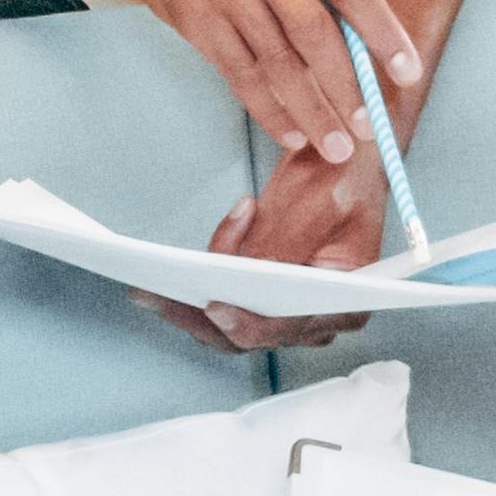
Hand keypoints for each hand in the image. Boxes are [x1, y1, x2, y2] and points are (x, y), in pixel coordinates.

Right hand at [102, 0, 416, 167]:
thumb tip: (377, 28)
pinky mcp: (195, 18)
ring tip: (336, 145)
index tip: (408, 72)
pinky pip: (239, 74)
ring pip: (275, 63)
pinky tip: (291, 131)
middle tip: (369, 128)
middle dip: (345, 87)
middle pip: (313, 32)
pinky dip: (268, 109)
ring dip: (310, 111)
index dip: (383, 31)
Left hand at [138, 138, 379, 355]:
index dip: (254, 324)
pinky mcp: (255, 295)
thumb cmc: (344, 179)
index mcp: (345, 305)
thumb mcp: (324, 202)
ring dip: (186, 308)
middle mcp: (313, 317)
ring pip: (226, 327)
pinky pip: (216, 306)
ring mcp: (281, 310)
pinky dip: (187, 294)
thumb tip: (253, 271)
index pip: (295, 326)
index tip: (217, 306)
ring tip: (149, 286)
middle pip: (252, 334)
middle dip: (204, 316)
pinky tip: (158, 277)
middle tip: (165, 293)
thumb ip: (291, 240)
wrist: (339, 161)